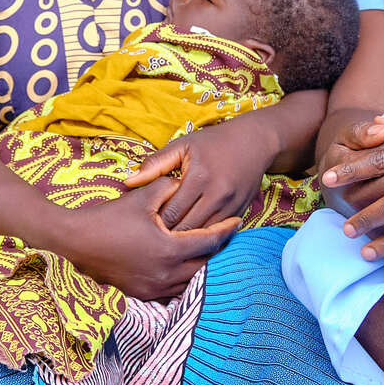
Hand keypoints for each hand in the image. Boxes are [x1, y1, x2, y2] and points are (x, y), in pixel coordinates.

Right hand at [53, 178, 240, 300]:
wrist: (75, 240)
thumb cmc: (109, 217)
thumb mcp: (142, 197)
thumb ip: (169, 187)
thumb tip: (185, 182)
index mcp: (170, 250)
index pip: (209, 242)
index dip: (225, 231)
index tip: (237, 222)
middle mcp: (166, 274)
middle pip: (205, 265)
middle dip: (217, 251)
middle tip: (225, 237)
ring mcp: (154, 289)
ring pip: (190, 282)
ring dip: (201, 267)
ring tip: (207, 252)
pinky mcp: (142, 295)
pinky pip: (173, 292)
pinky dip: (183, 281)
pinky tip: (184, 268)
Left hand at [124, 117, 274, 230]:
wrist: (254, 142)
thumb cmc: (213, 142)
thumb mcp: (182, 146)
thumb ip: (155, 164)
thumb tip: (128, 181)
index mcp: (198, 177)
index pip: (171, 213)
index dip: (156, 223)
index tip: (145, 225)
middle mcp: (216, 195)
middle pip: (186, 229)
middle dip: (168, 236)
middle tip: (153, 238)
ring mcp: (231, 206)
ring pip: (203, 237)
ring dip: (186, 241)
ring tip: (169, 241)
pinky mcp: (240, 213)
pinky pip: (218, 236)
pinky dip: (204, 239)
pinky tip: (191, 237)